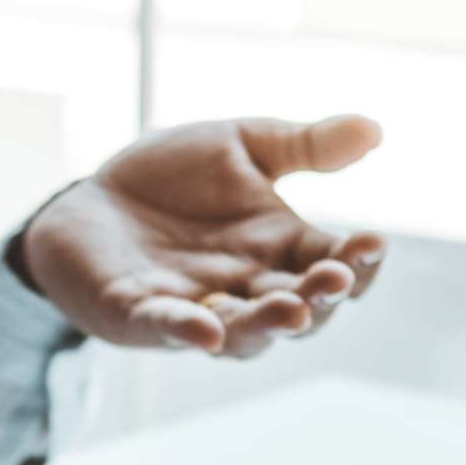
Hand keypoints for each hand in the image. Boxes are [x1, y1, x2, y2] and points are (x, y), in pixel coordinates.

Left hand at [20, 115, 388, 357]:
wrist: (91, 197)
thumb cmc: (172, 179)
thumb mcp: (242, 147)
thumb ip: (303, 146)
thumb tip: (374, 131)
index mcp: (279, 249)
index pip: (332, 264)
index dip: (357, 261)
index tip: (372, 242)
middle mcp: (246, 288)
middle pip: (299, 311)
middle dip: (320, 299)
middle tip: (336, 280)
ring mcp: (196, 306)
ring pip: (242, 333)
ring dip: (267, 325)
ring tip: (291, 310)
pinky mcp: (141, 315)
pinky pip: (168, 328)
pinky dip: (189, 330)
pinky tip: (207, 329)